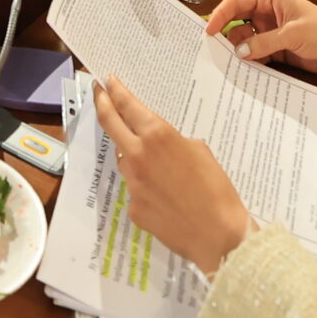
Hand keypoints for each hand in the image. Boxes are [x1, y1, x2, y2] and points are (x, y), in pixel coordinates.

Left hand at [92, 77, 252, 272]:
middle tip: (98, 93)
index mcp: (158, 135)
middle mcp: (138, 155)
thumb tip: (161, 148)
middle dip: (102, 104)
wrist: (218, 236)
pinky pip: (136, 189)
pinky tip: (167, 197)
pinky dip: (147, 188)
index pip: (128, 106)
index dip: (115, 90)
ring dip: (133, 154)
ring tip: (158, 164)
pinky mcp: (133, 207)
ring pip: (125, 160)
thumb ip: (174, 143)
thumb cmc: (218, 189)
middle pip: (109, 123)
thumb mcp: (201, 152)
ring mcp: (132, 183)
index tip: (107, 81)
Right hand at [201, 0, 316, 76]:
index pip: (236, 3)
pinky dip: (249, 63)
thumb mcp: (293, 34)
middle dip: (226, 36)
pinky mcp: (274, 50)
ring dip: (238, 53)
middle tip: (212, 53)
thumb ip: (264, 43)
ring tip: (230, 67)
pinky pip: (255, 55)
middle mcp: (265, 14)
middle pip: (236, 22)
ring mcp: (269, 33)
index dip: (220, 16)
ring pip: (244, 41)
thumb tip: (238, 53)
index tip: (208, 32)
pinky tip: (244, 73)